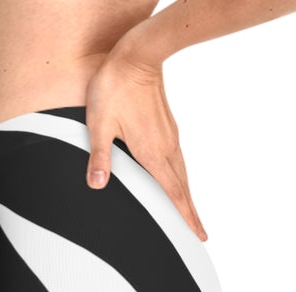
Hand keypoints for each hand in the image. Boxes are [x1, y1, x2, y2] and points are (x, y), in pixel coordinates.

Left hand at [85, 48, 206, 240]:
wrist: (136, 54)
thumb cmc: (115, 87)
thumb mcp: (99, 124)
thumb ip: (98, 157)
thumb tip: (96, 185)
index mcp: (152, 153)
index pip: (174, 193)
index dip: (186, 216)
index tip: (199, 234)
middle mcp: (166, 147)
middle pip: (182, 187)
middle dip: (191, 211)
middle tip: (199, 232)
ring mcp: (169, 135)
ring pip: (182, 172)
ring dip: (186, 194)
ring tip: (189, 211)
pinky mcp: (167, 125)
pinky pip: (177, 158)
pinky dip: (180, 176)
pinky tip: (175, 178)